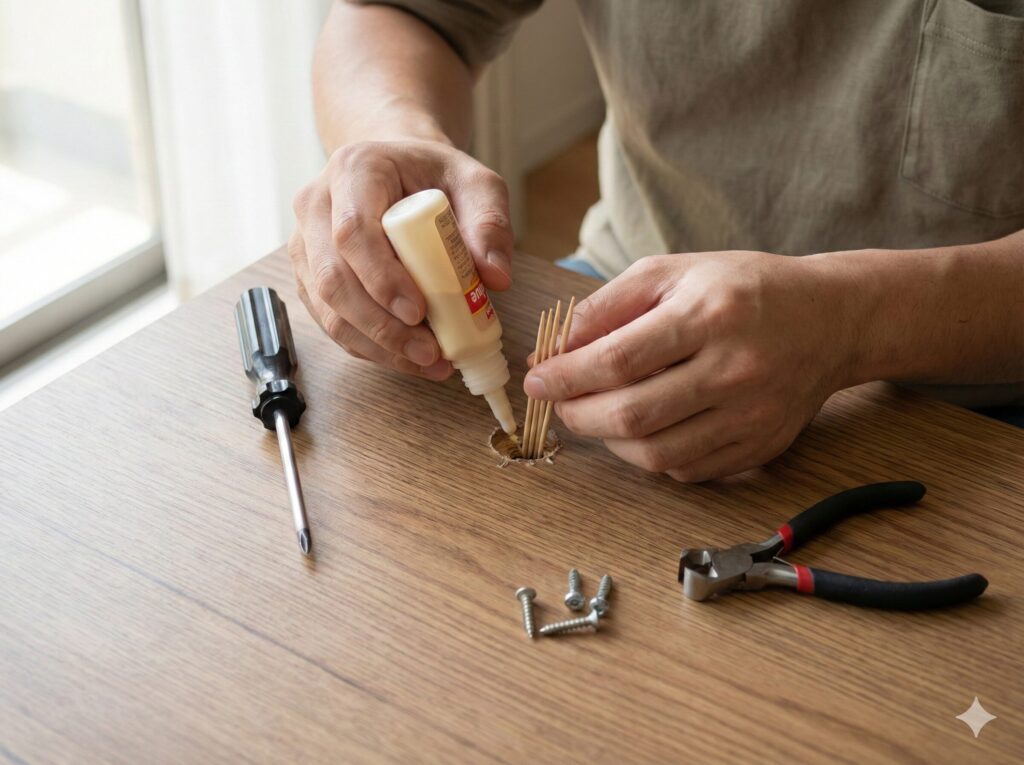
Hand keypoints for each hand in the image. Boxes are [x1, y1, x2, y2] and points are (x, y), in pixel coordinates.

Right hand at [289, 140, 512, 378]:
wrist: (398, 171)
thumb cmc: (434, 176)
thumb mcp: (475, 183)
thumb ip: (489, 223)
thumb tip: (496, 277)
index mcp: (355, 171)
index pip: (353, 230)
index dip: (381, 278)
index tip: (418, 312)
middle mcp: (317, 205)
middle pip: (333, 278)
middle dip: (381, 325)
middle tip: (430, 352)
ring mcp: (306, 243)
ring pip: (327, 308)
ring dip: (376, 344)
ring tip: (427, 362)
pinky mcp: (310, 275)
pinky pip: (331, 320)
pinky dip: (370, 346)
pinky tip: (407, 357)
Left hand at [524, 251, 856, 480]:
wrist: (829, 319)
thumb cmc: (743, 289)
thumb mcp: (673, 272)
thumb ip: (610, 305)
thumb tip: (556, 348)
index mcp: (709, 315)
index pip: (618, 359)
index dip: (566, 377)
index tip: (538, 380)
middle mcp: (734, 369)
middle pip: (633, 415)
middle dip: (579, 415)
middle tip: (559, 404)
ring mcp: (751, 416)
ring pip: (656, 454)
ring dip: (609, 442)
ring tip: (596, 416)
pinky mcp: (759, 446)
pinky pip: (686, 470)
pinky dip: (650, 456)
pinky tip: (641, 430)